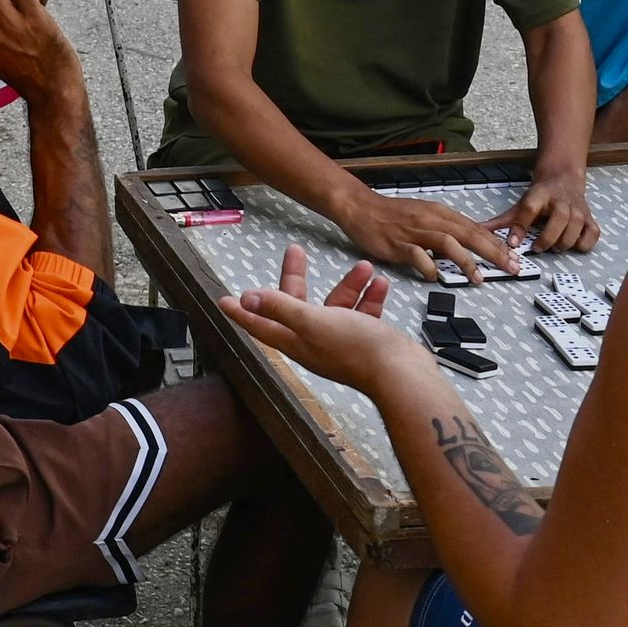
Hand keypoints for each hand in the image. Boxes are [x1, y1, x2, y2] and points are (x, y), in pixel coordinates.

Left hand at [225, 246, 421, 394]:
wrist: (402, 376)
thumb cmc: (358, 350)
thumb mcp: (313, 322)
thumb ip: (281, 307)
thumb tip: (247, 298)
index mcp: (297, 341)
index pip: (261, 324)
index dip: (242, 312)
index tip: (224, 300)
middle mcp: (315, 343)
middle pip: (297, 306)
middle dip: (296, 277)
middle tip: (295, 250)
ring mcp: (341, 342)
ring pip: (336, 307)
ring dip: (348, 285)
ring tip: (365, 267)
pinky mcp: (366, 342)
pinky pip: (362, 315)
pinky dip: (368, 298)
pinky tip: (379, 284)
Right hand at [336, 188, 533, 280]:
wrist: (362, 208)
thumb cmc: (393, 214)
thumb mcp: (425, 216)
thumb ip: (447, 228)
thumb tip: (470, 243)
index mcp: (441, 213)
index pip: (476, 229)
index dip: (497, 244)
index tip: (514, 258)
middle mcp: (431, 220)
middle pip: (469, 234)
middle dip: (494, 252)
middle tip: (511, 268)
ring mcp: (415, 232)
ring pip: (448, 243)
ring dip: (466, 261)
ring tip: (479, 278)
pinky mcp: (397, 244)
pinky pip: (417, 256)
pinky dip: (429, 267)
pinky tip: (435, 277)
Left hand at [502, 161, 601, 255]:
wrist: (563, 180)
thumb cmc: (541, 197)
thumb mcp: (520, 205)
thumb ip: (503, 222)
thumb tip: (480, 232)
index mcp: (541, 195)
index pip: (530, 208)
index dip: (521, 226)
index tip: (513, 243)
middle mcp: (562, 201)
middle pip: (560, 218)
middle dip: (548, 237)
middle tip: (537, 248)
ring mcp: (578, 210)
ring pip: (576, 227)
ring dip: (564, 242)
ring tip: (554, 247)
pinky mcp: (590, 219)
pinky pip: (592, 234)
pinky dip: (584, 243)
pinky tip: (573, 244)